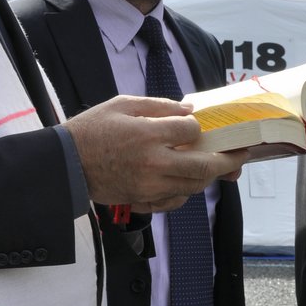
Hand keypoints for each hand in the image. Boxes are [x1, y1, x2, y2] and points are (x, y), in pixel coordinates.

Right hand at [63, 95, 248, 212]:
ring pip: (193, 186)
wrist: (65, 164)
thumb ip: (158, 106)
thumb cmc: (92, 130)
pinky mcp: (143, 200)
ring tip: (220, 167)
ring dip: (210, 176)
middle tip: (240, 154)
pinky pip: (175, 200)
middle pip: (203, 166)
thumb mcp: (123, 104)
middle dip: (226, 160)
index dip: (197, 126)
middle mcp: (153, 163)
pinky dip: (187, 191)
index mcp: (147, 135)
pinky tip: (189, 181)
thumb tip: (188, 110)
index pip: (191, 130)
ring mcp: (149, 186)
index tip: (194, 124)